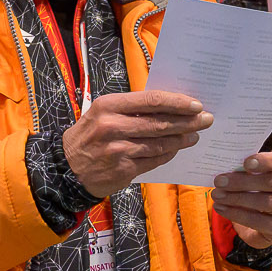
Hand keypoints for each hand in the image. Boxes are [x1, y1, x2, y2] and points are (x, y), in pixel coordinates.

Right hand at [63, 91, 210, 198]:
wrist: (65, 168)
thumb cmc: (88, 137)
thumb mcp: (101, 113)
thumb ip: (130, 109)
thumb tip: (167, 106)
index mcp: (108, 106)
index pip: (151, 100)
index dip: (177, 102)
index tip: (195, 104)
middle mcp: (113, 126)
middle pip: (160, 123)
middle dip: (188, 121)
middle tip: (206, 119)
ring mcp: (119, 150)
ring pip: (160, 143)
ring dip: (182, 139)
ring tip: (195, 135)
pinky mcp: (124, 169)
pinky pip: (154, 160)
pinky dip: (168, 153)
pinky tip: (177, 148)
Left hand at [213, 152, 271, 247]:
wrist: (264, 216)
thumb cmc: (257, 186)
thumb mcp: (256, 173)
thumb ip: (247, 168)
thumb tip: (225, 167)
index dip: (266, 161)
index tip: (245, 163)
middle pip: (271, 183)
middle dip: (242, 182)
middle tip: (219, 181)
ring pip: (265, 202)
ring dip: (237, 198)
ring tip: (217, 195)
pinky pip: (259, 221)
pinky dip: (237, 214)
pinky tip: (221, 209)